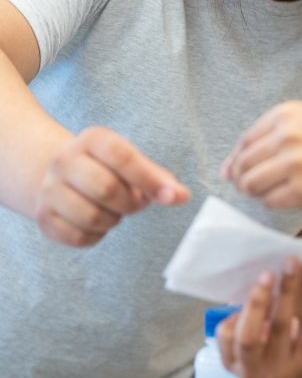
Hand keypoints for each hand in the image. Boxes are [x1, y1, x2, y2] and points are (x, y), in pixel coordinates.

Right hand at [35, 126, 189, 245]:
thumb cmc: (109, 169)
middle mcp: (64, 160)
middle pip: (106, 189)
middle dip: (130, 203)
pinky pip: (78, 237)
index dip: (150, 179)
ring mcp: (49, 189)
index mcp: (92, 139)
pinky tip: (97, 222)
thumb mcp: (133, 163)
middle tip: (135, 203)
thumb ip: (159, 179)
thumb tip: (182, 196)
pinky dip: (96, 235)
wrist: (59, 176)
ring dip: (113, 220)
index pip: (122, 157)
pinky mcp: (42, 217)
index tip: (172, 197)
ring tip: (114, 210)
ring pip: (91, 217)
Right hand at [216, 259, 301, 377]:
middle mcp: (255, 373)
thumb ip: (255, 324)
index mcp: (238, 366)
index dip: (234, 314)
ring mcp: (282, 370)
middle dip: (256, 302)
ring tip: (290, 263)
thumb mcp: (261, 352)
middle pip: (249, 336)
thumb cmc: (284, 363)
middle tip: (266, 274)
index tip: (246, 292)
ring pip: (282, 324)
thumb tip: (255, 282)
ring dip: (287, 289)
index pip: (226, 338)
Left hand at [220, 101, 301, 224]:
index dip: (238, 159)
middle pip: (243, 163)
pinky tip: (292, 198)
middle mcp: (288, 134)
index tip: (240, 171)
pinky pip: (269, 201)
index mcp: (288, 113)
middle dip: (246, 179)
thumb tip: (227, 169)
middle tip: (263, 186)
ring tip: (278, 191)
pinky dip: (275, 203)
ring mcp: (293, 162)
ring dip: (258, 193)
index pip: (245, 139)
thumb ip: (271, 140)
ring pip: (250, 183)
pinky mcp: (300, 190)